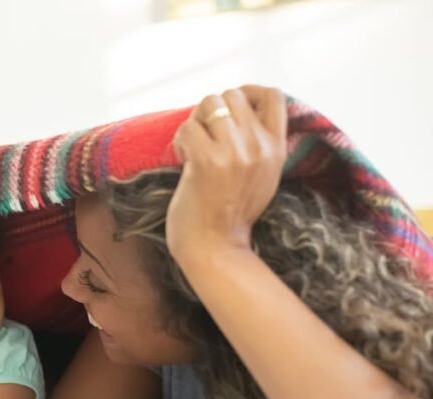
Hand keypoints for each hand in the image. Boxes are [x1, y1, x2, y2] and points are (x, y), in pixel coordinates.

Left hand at [167, 85, 287, 262]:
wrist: (215, 248)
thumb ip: (260, 145)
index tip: (230, 109)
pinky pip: (187, 127)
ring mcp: (235, 153)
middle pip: (233, 94)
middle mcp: (260, 146)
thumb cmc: (230, 215)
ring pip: (209, 103)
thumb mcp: (262, 177)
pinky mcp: (208, 161)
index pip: (274, 95)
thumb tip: (241, 112)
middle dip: (211, 109)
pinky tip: (182, 159)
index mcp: (276, 148)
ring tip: (192, 147)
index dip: (247, 92)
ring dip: (194, 121)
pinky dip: (179, 140)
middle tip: (202, 136)